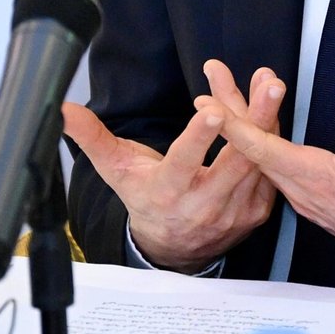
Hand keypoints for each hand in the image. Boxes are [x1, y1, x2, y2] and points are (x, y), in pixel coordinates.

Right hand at [62, 60, 284, 271]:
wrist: (173, 249)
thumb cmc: (144, 199)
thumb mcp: (115, 171)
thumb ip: (93, 138)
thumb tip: (64, 110)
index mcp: (168, 192)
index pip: (184, 163)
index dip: (199, 137)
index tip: (213, 110)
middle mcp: (204, 204)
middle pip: (236, 159)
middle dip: (254, 119)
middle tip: (269, 85)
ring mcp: (234, 210)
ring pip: (257, 159)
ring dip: (267, 119)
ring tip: (270, 84)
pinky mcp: (255, 210)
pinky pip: (267, 170)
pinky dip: (269, 136)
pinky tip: (268, 107)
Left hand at [201, 99, 334, 279]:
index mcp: (318, 178)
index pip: (265, 148)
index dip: (235, 125)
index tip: (209, 104)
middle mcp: (304, 190)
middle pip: (254, 151)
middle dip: (229, 116)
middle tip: (207, 86)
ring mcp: (306, 198)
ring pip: (263, 161)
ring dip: (243, 131)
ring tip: (225, 102)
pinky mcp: (314, 200)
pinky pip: (275, 171)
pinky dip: (262, 147)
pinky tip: (258, 137)